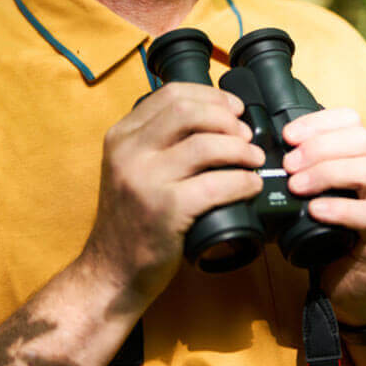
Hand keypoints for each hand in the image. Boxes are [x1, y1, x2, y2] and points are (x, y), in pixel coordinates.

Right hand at [78, 83, 264, 308]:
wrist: (112, 271)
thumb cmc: (133, 220)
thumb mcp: (131, 168)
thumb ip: (157, 142)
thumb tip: (214, 118)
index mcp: (121, 136)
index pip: (171, 94)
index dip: (211, 96)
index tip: (234, 108)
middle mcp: (128, 152)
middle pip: (188, 112)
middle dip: (227, 119)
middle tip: (246, 135)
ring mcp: (144, 180)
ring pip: (205, 145)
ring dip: (240, 149)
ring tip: (254, 160)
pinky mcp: (164, 210)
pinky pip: (215, 184)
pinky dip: (241, 182)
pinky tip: (250, 186)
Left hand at [282, 108, 365, 325]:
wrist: (351, 281)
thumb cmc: (328, 232)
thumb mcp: (314, 194)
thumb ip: (300, 171)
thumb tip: (260, 153)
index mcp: (361, 158)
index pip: (351, 121)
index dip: (318, 122)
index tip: (288, 135)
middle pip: (362, 140)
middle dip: (319, 146)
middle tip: (288, 164)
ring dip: (327, 173)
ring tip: (297, 186)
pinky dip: (339, 208)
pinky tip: (315, 210)